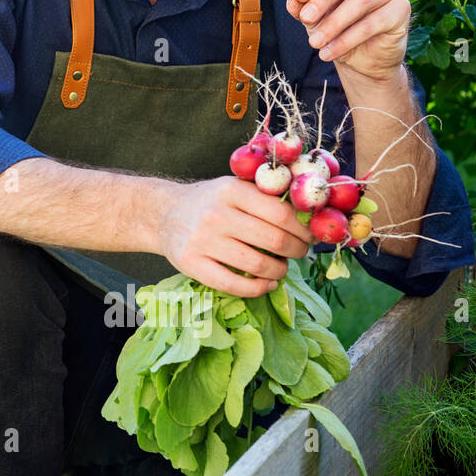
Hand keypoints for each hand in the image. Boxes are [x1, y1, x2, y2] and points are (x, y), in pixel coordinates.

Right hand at [155, 176, 315, 297]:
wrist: (163, 214)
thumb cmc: (209, 202)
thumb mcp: (233, 187)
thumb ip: (265, 196)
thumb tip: (311, 216)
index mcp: (231, 190)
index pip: (282, 213)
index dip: (303, 229)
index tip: (310, 236)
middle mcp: (216, 214)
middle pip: (274, 239)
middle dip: (296, 250)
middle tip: (299, 252)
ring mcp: (201, 240)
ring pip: (258, 264)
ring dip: (280, 270)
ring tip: (281, 267)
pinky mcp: (191, 264)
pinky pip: (234, 285)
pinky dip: (258, 288)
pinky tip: (267, 283)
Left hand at [285, 0, 410, 83]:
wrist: (363, 57)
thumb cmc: (337, 27)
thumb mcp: (314, 17)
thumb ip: (303, 7)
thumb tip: (292, 1)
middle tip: (306, 19)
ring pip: (361, 0)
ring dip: (333, 23)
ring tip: (314, 42)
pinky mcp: (402, 9)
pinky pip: (372, 23)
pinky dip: (346, 40)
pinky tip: (328, 53)